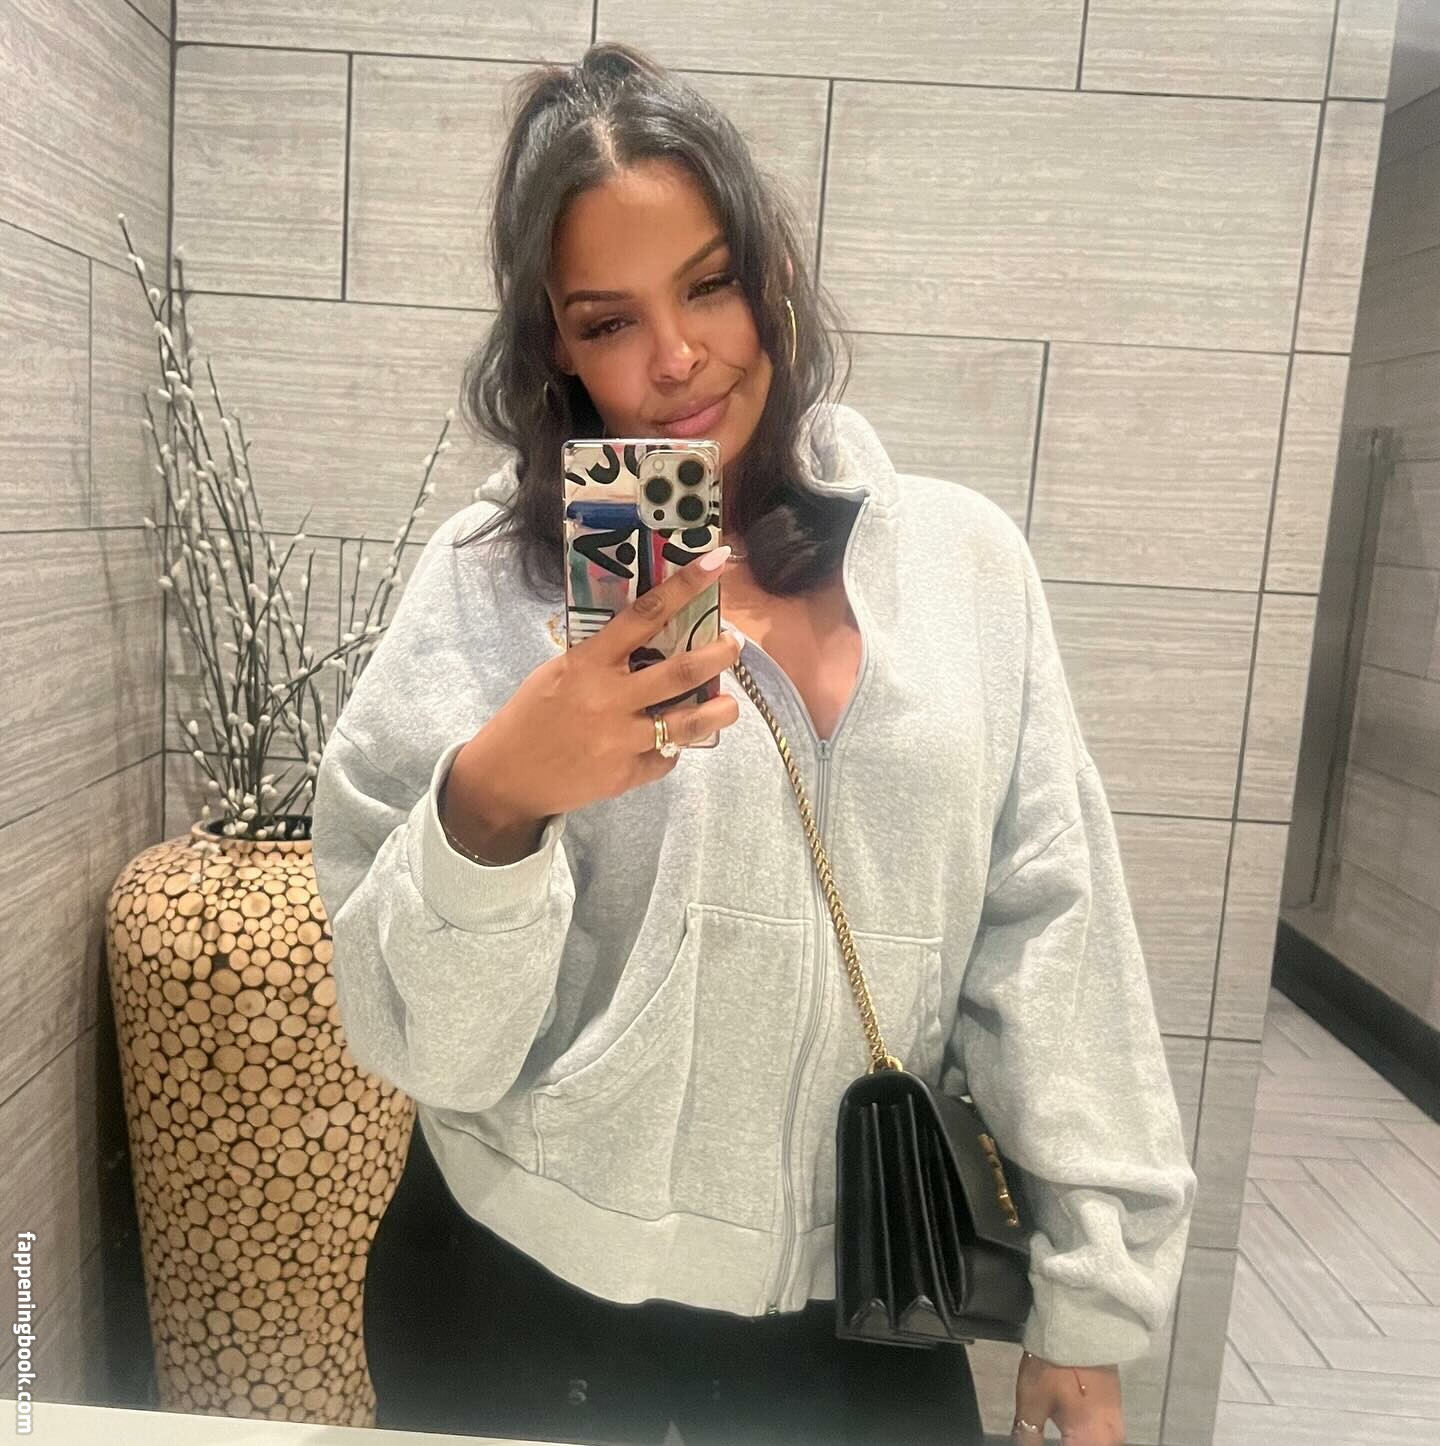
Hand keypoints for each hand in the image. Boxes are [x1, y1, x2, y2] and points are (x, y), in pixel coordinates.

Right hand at [448, 548, 741, 826]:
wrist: (506, 777)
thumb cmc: (532, 715)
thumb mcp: (560, 672)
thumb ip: (603, 658)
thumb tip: (652, 639)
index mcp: (589, 662)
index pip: (645, 614)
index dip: (685, 585)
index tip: (717, 560)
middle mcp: (609, 698)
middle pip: (680, 672)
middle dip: (718, 655)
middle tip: (734, 645)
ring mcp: (620, 739)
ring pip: (688, 722)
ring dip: (720, 711)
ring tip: (729, 704)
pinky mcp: (627, 775)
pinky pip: (665, 757)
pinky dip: (673, 748)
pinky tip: (672, 741)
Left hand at [1011, 1349, 1124, 1443]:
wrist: (1078, 1326)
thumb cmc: (1051, 1366)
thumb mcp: (1030, 1403)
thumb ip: (1028, 1437)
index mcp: (1088, 1440)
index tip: (1036, 1442)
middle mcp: (1109, 1437)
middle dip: (1071, 1445)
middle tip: (1053, 1436)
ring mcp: (1117, 1423)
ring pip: (1102, 1445)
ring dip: (1083, 1442)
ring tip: (1065, 1435)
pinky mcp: (1117, 1409)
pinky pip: (1107, 1436)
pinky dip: (1091, 1438)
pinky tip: (1076, 1433)